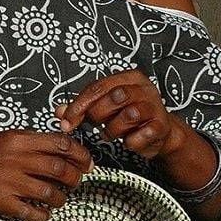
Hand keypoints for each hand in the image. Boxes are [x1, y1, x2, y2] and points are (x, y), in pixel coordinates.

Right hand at [0, 130, 92, 220]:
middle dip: (74, 178)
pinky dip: (43, 215)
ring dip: (61, 199)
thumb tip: (65, 148)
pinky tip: (42, 212)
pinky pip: (32, 213)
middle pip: (58, 169)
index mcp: (17, 140)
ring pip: (50, 193)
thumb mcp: (6, 138)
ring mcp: (7, 181)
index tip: (86, 163)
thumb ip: (32, 142)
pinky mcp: (1, 201)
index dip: (80, 154)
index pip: (60, 144)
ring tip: (58, 199)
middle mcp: (14, 158)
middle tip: (75, 182)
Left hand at [55, 70, 184, 159]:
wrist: (160, 133)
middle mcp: (144, 88)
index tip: (66, 122)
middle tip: (97, 124)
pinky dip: (129, 142)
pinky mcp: (161, 126)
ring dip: (114, 130)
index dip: (78, 106)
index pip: (97, 87)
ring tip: (112, 132)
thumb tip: (59, 111)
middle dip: (99, 115)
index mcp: (128, 77)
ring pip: (128, 116)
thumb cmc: (127, 115)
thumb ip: (82, 107)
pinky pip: (139, 137)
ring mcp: (155, 107)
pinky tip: (130, 140)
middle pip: (114, 97)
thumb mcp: (103, 107)